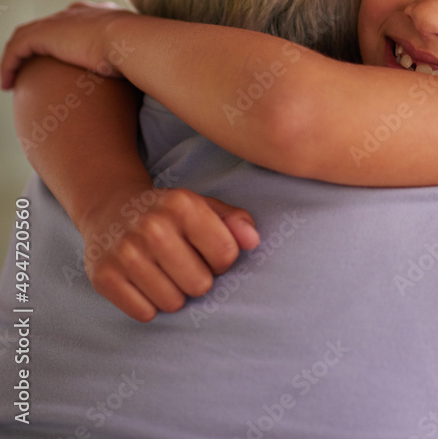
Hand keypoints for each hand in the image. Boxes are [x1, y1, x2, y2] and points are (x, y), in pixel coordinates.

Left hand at [1, 1, 133, 89]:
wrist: (137, 41)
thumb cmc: (146, 54)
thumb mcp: (141, 55)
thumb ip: (136, 62)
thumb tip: (145, 80)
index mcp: (104, 15)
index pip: (78, 22)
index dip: (67, 39)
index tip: (64, 58)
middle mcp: (80, 13)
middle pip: (50, 27)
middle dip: (38, 45)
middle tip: (32, 67)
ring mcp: (61, 21)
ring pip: (27, 38)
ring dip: (16, 59)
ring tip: (11, 80)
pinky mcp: (45, 33)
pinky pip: (16, 49)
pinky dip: (8, 65)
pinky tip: (6, 84)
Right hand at [80, 186, 259, 321]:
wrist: (110, 209)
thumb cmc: (169, 214)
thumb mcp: (204, 206)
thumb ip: (235, 221)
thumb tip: (253, 242)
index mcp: (182, 205)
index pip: (226, 255)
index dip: (222, 260)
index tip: (208, 253)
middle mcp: (152, 227)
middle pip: (201, 285)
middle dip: (198, 280)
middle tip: (184, 265)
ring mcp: (125, 253)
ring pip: (173, 303)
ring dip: (174, 294)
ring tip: (164, 273)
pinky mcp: (103, 276)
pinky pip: (144, 313)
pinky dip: (149, 305)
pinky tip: (144, 283)